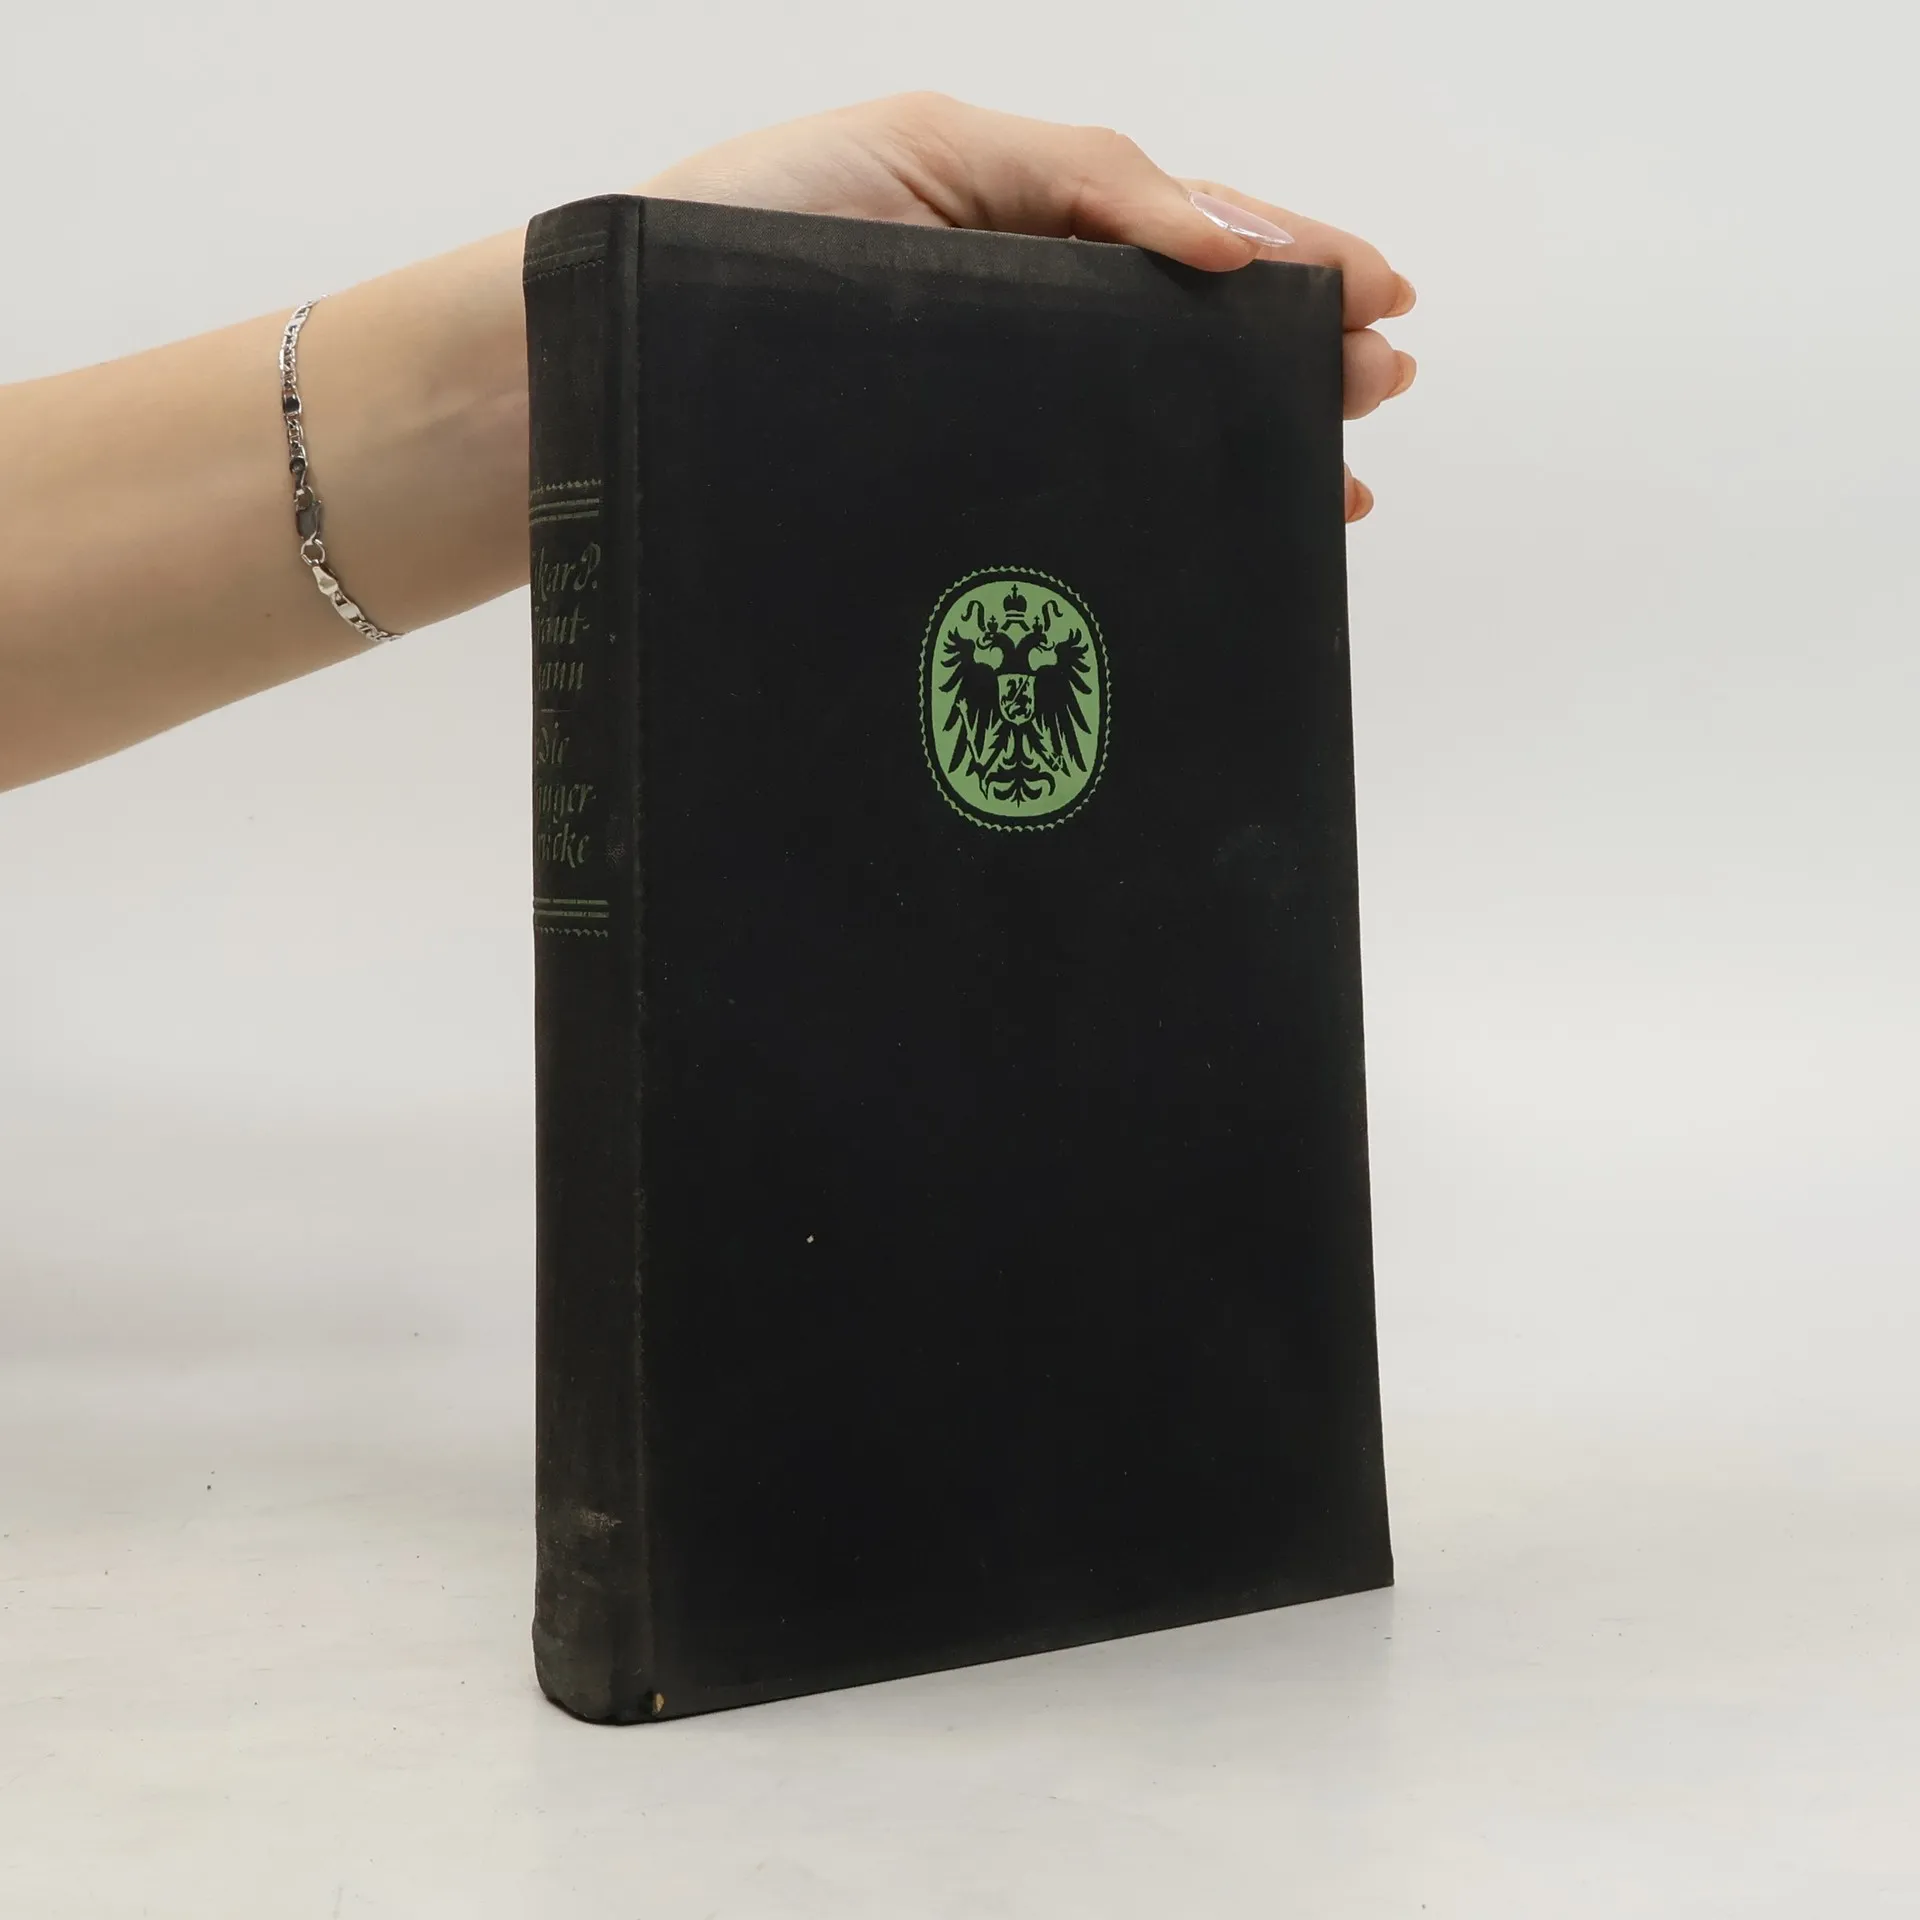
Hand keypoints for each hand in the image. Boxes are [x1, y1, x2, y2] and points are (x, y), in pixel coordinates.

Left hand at [640, 93, 1414, 523]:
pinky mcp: (944, 504)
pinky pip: (1067, 503)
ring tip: (1338, 490)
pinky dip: (1150, 520)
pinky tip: (1206, 543)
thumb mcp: (921, 155)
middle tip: (1379, 394)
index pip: (1182, 240)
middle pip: (1184, 339)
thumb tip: (1222, 242)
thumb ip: (1081, 182)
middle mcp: (1012, 330)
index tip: (1382, 301)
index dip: (1291, 262)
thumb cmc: (725, 248)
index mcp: (1014, 231)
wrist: (576, 381)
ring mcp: (982, 421)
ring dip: (1245, 449)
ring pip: (1140, 430)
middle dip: (1294, 361)